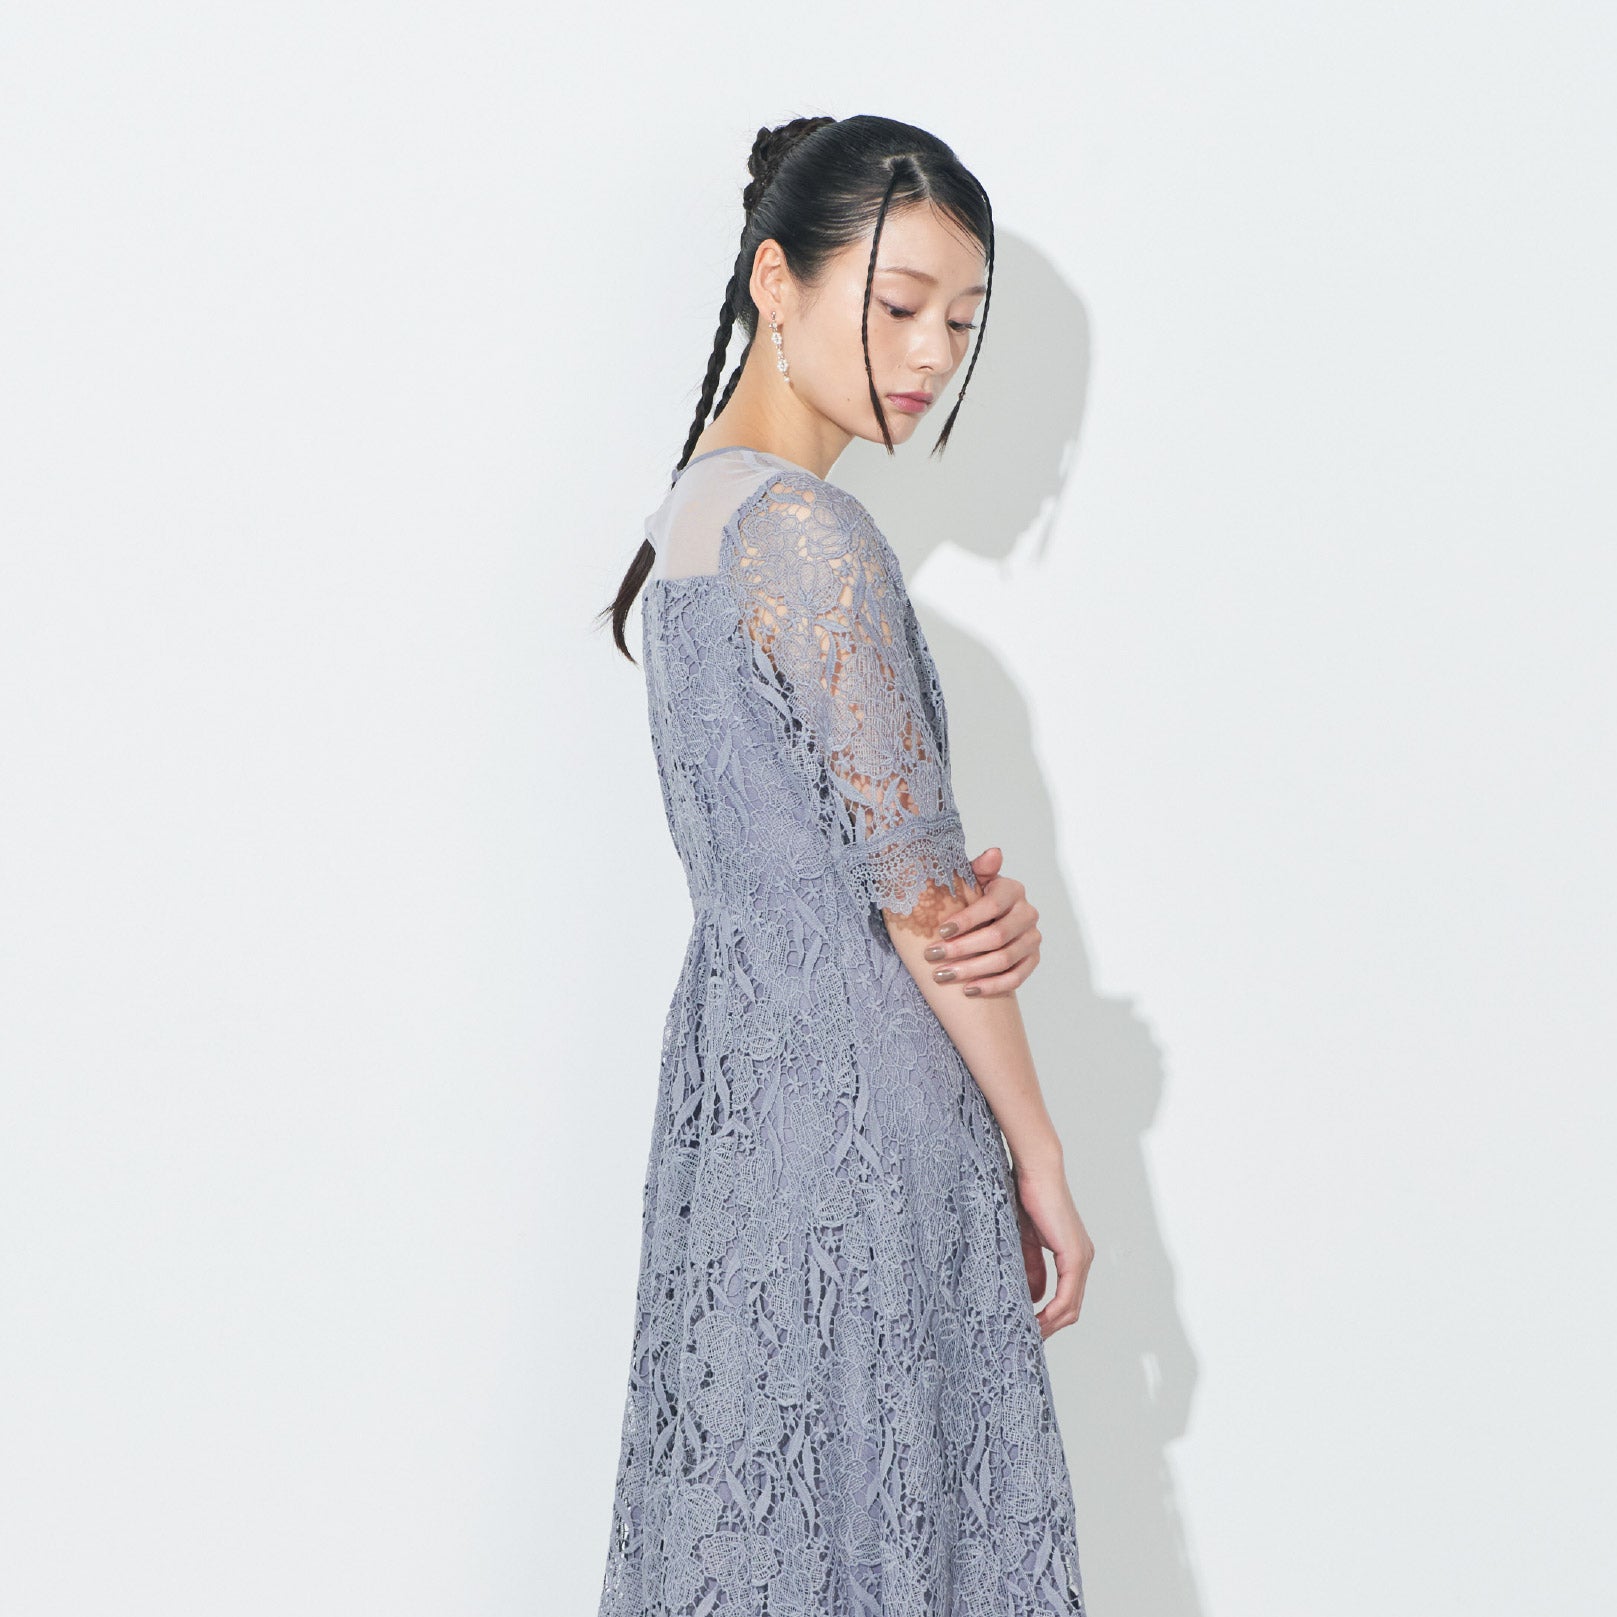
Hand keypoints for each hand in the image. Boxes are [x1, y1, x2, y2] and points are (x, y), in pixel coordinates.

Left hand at [925, 846, 1042, 995]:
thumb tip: (994, 853)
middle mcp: (1028, 913)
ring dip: (971, 970)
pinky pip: (1015, 978)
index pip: (992, 906)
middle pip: (997, 936)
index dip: (966, 919)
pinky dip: (991, 986)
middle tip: (933, 956)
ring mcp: (1032, 938)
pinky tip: (968, 990)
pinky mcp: (1033, 960)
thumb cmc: (973, 898)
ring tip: (942, 976)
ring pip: (1004, 960)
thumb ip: (978, 869)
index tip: (940, 931)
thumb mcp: (971, 880)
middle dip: (961, 948)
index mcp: (1013, 890)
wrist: (987, 919)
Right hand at [1010, 1158, 1093, 1339]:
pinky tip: (1037, 1319)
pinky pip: (1068, 1295)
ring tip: (1029, 1333)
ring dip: (1051, 1324)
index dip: (1049, 1318)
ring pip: (1071, 1306)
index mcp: (1073, 1256)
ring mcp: (1082, 1258)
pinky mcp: (1075, 1255)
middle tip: (1027, 1338)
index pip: (1067, 1299)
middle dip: (1050, 1327)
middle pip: (1071, 1309)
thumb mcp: (1025, 1241)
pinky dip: (1053, 1311)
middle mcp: (1083, 1259)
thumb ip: (1030, 1268)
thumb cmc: (1028, 1198)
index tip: (1028, 1328)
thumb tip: (1031, 1298)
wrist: (1036, 1173)